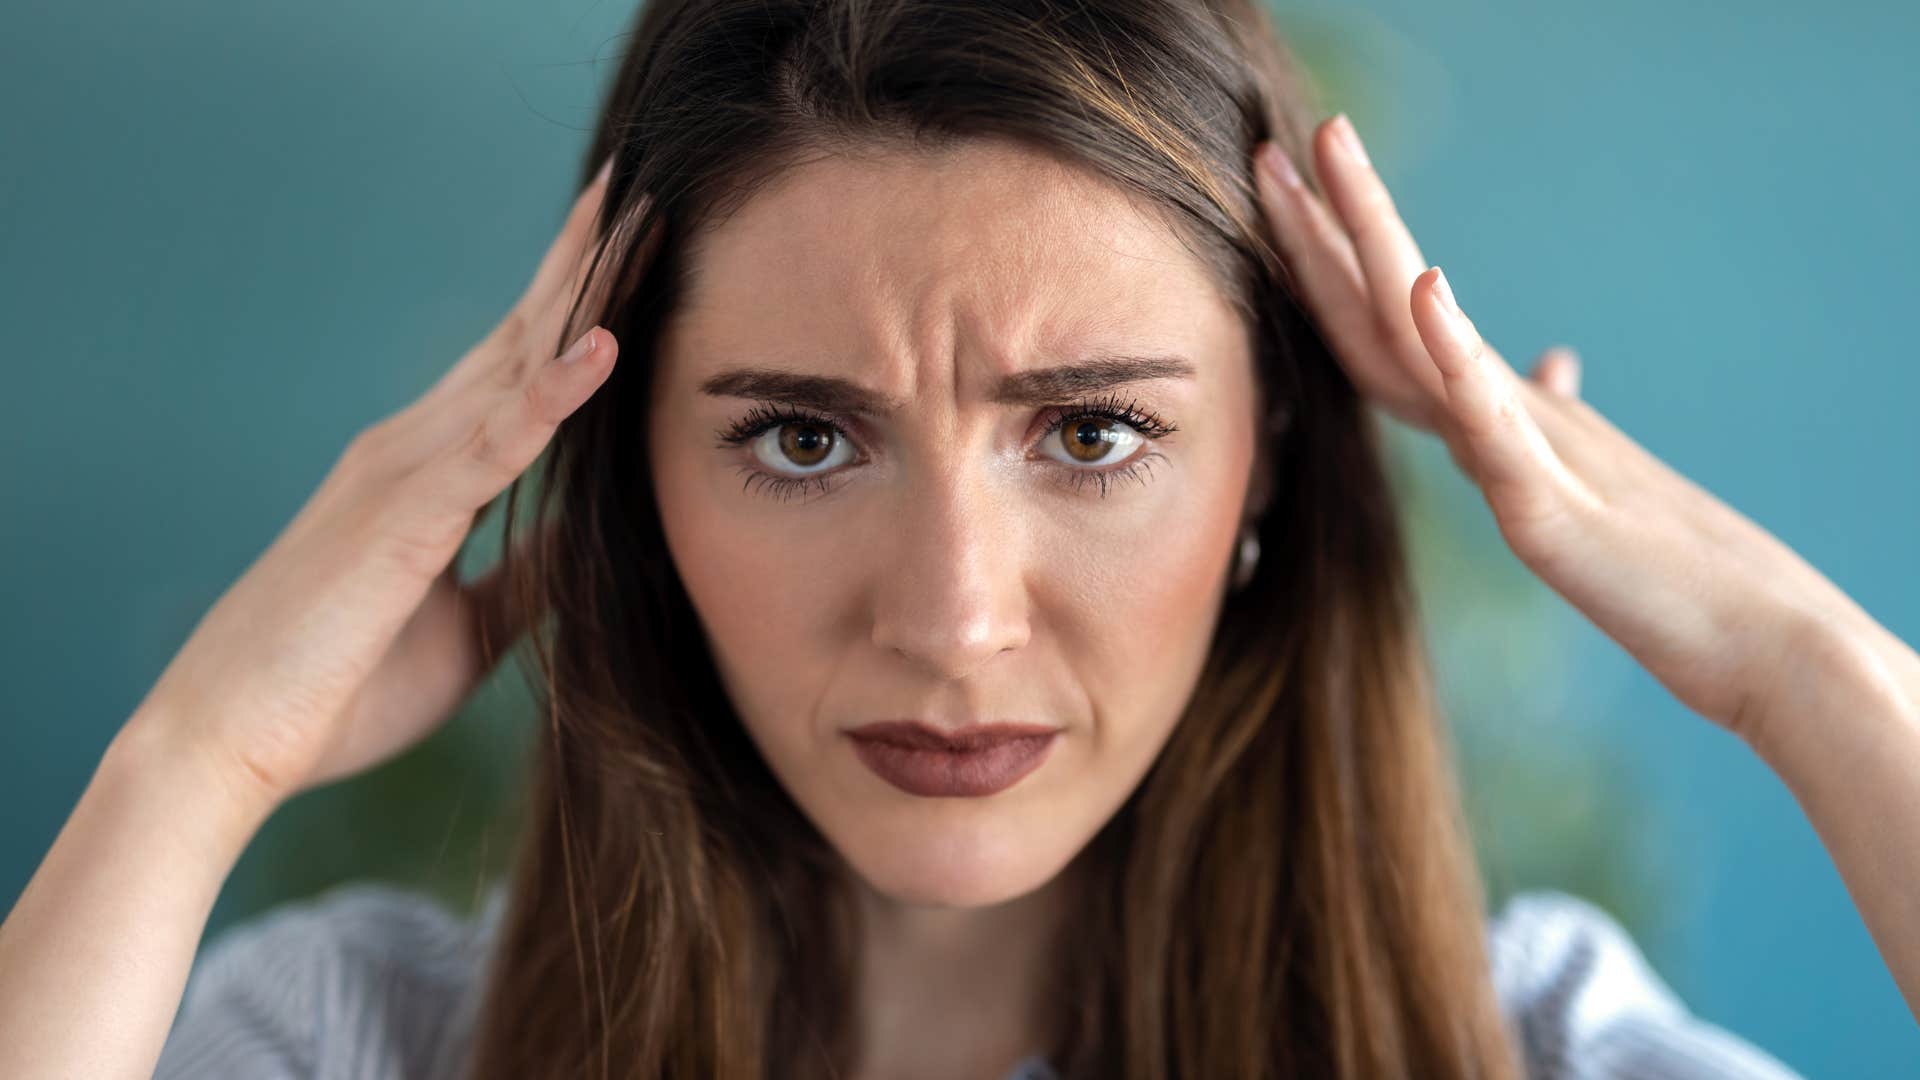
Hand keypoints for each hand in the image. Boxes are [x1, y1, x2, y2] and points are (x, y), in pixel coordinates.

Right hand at [129, 157, 639, 809]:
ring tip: (636, 222)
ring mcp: (403, 473)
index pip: (518, 367)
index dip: (577, 304)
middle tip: (640, 187)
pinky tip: (600, 350)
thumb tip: (589, 537)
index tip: (633, 246)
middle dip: (581, 263)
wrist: (235, 741)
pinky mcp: (400, 518)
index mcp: (430, 470)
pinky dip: (548, 396)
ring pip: (511, 366)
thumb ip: (527, 573)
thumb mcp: (472, 626)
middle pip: (518, 337)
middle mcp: (414, 448)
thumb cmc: (343, 683)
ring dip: (579, 296)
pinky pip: (490, 446)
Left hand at [1251, 115, 1887, 748]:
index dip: (1326, 261)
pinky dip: (1453, 350)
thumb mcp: (1572, 490)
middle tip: (1281, 140)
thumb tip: (1548, 368)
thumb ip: (1540, 429)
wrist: (1747, 635)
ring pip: (1424, 334)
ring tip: (1335, 155)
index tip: (1279, 184)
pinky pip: (1489, 419)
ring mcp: (1520, 450)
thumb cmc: (1659, 572)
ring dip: (1374, 241)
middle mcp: (1499, 412)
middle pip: (1388, 307)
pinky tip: (1426, 288)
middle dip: (1328, 223)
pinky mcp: (1544, 504)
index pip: (1383, 328)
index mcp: (1489, 415)